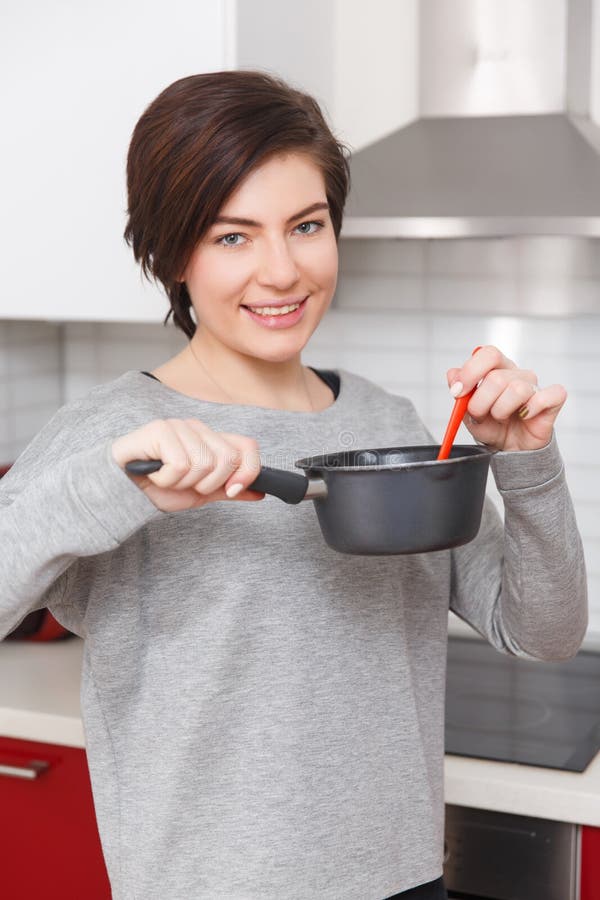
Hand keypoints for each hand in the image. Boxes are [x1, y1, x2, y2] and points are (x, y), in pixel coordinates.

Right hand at [111, 418, 263, 511]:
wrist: (122, 490)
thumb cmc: (157, 488)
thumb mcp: (200, 493)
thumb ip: (229, 489)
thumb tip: (261, 491)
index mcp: (211, 440)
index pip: (247, 446)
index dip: (248, 471)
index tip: (232, 490)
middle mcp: (198, 428)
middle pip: (228, 459)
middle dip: (207, 483)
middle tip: (185, 484)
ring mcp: (179, 426)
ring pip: (204, 464)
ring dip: (183, 482)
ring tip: (166, 478)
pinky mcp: (160, 430)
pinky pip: (180, 464)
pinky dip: (166, 479)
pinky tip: (155, 474)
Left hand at [446, 346, 566, 451]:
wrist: (510, 449)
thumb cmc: (492, 426)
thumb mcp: (467, 412)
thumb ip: (460, 392)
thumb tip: (453, 374)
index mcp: (496, 369)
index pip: (487, 354)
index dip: (471, 372)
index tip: (458, 392)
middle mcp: (516, 374)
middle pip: (496, 377)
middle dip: (481, 402)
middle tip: (479, 415)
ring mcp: (535, 386)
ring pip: (517, 389)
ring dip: (501, 410)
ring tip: (501, 418)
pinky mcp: (552, 400)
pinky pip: (546, 397)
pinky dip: (531, 410)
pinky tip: (525, 417)